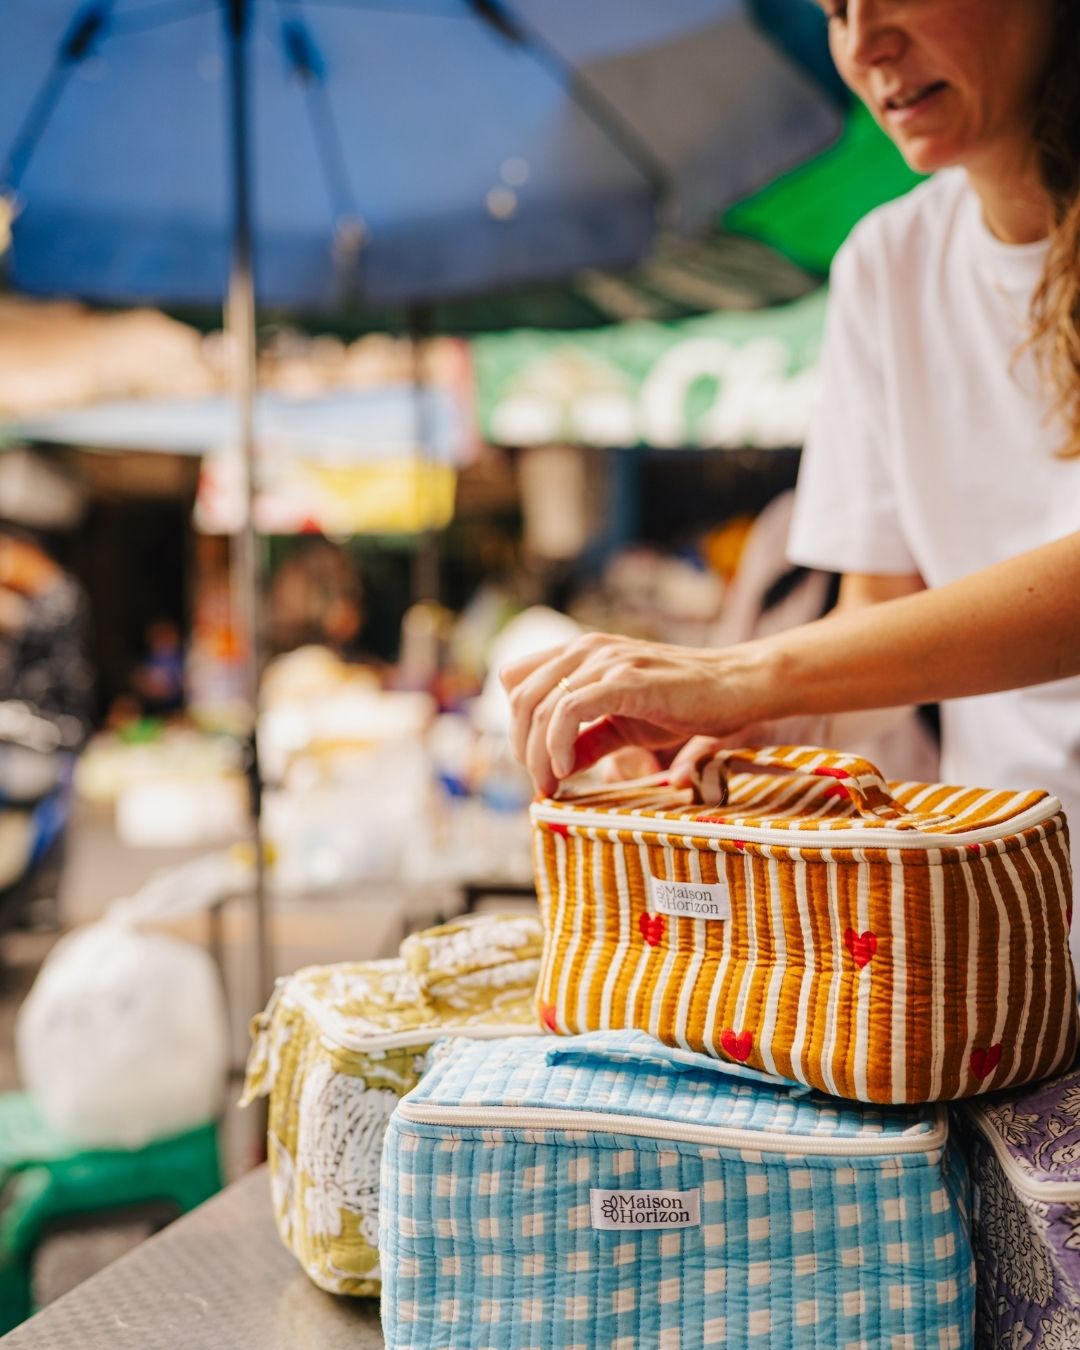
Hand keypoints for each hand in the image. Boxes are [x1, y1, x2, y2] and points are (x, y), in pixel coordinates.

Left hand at [500, 631, 772, 795]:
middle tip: (541, 784)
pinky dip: (557, 744)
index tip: (535, 762)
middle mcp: (586, 649)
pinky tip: (567, 769)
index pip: (517, 679)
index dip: (516, 723)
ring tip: (551, 784)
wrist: (738, 687)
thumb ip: (590, 740)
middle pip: (520, 697)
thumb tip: (558, 769)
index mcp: (582, 653)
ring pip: (539, 706)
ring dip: (536, 754)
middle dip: (521, 747)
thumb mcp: (626, 724)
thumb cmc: (687, 703)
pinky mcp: (624, 680)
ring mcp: (605, 660)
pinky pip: (568, 710)